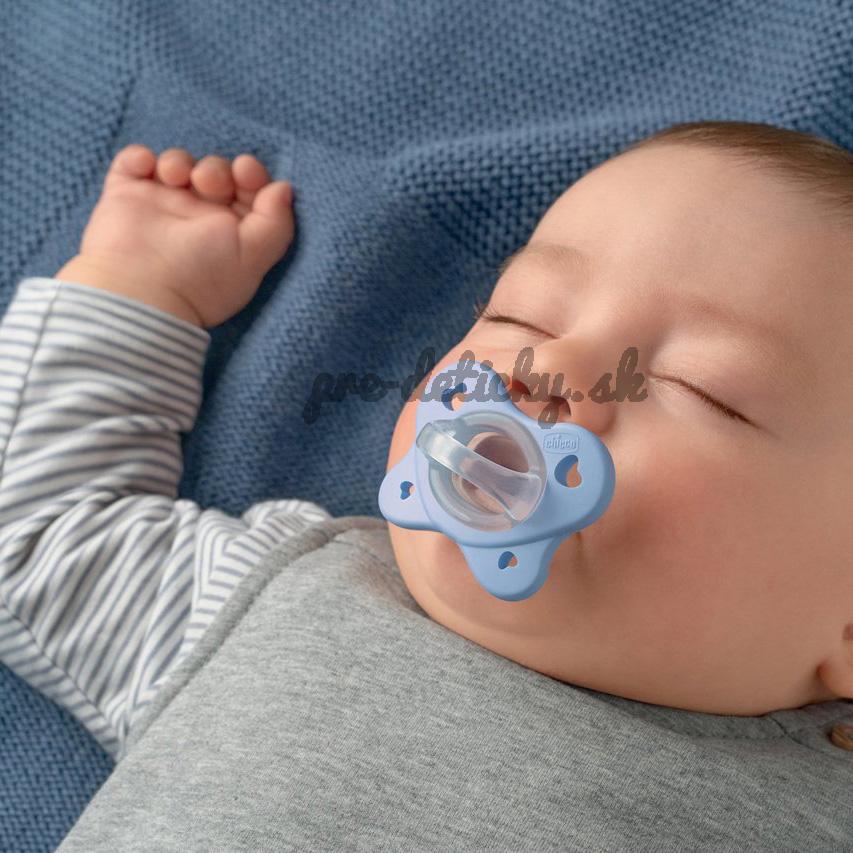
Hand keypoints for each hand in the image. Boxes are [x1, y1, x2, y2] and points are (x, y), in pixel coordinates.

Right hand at [56, 145, 294, 326]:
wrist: (139, 291)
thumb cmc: (201, 278)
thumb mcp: (252, 255)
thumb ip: (276, 222)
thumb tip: (284, 189)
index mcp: (230, 233)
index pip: (249, 191)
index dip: (252, 174)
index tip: (246, 172)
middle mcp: (197, 219)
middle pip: (215, 172)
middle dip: (216, 169)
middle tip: (208, 184)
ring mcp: (161, 206)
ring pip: (179, 163)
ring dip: (180, 160)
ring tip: (174, 178)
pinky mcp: (126, 197)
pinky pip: (135, 162)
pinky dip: (140, 157)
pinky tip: (146, 170)